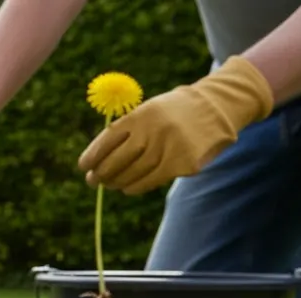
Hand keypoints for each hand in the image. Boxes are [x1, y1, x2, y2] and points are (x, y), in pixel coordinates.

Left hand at [78, 55, 273, 194]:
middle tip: (93, 181)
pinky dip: (136, 186)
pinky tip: (127, 188)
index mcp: (139, 115)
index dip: (92, 156)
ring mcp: (168, 147)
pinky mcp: (182, 163)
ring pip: (133, 173)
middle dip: (101, 173)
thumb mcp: (148, 111)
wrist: (216, 107)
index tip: (83, 167)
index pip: (107, 140)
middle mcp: (152, 131)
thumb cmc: (174, 112)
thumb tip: (98, 161)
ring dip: (117, 182)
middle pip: (117, 160)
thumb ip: (126, 131)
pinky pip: (151, 180)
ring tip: (110, 184)